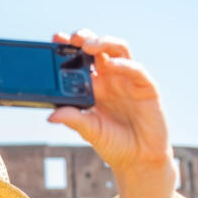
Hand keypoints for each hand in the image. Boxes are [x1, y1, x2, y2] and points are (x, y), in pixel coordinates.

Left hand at [47, 29, 172, 175]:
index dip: (69, 47)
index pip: (81, 60)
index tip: (55, 38)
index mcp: (94, 86)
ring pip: (118, 50)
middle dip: (86, 38)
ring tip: (88, 45)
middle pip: (99, 48)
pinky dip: (123, 65)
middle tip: (72, 37)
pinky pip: (135, 69)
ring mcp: (129, 80)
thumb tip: (51, 116)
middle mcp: (111, 78)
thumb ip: (73, 120)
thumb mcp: (89, 131)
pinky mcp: (146, 87)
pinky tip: (111, 65)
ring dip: (104, 43)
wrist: (138, 159)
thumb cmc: (113, 143)